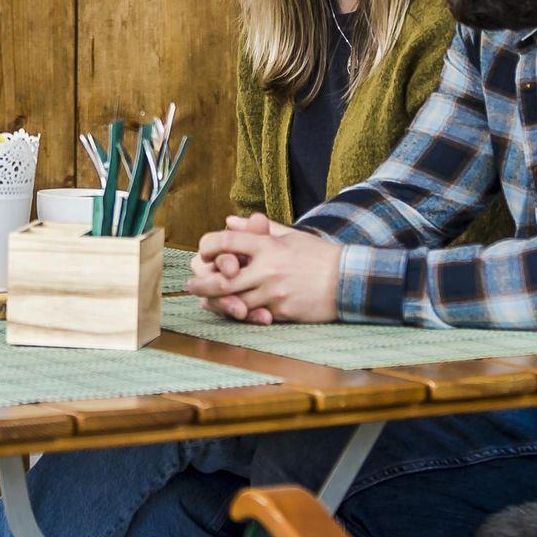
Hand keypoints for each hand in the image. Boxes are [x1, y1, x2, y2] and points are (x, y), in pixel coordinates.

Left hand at [186, 213, 339, 323]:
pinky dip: (240, 315)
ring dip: (216, 304)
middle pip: (222, 279)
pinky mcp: (281, 312)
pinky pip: (254, 316)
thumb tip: (229, 221)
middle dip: (201, 283)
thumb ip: (259, 229)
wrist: (347, 280)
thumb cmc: (319, 255)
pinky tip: (231, 314)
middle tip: (190, 285)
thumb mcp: (290, 236)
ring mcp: (273, 293)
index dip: (208, 247)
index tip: (202, 252)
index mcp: (268, 246)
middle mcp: (267, 269)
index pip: (227, 242)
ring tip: (204, 302)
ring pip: (234, 303)